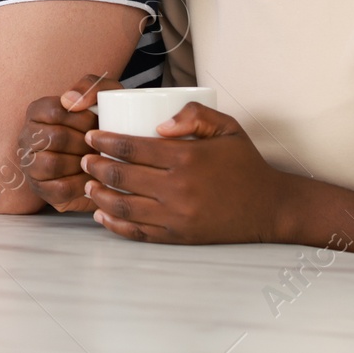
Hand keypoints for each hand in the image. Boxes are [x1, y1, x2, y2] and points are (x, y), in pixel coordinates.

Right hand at [18, 74, 122, 212]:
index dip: (82, 119)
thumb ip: (91, 86)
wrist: (110, 159)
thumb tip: (70, 101)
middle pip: (55, 138)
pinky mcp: (40, 188)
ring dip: (81, 163)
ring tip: (97, 161)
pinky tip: (91, 179)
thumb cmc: (102, 124)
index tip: (98, 123)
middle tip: (100, 145)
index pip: (56, 112)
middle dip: (84, 143)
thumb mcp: (104, 97)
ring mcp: (30, 164)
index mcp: (38, 111)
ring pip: (52, 163)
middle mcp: (27, 136)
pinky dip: (80, 184)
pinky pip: (58, 188)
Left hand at [81, 103, 293, 243]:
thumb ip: (194, 114)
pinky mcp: (178, 237)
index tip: (92, 136)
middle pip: (121, 177)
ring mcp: (177, 217)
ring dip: (99, 195)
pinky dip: (114, 224)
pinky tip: (102, 214)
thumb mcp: (227, 126)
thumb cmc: (244, 164)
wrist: (269, 208)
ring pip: (124, 206)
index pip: (132, 148)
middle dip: (95, 166)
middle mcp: (178, 189)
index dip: (105, 142)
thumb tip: (158, 125)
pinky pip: (138, 232)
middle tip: (84, 158)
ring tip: (88, 183)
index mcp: (186, 158)